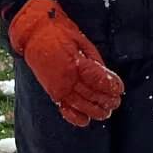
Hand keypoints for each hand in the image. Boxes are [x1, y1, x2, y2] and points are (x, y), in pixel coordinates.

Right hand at [8, 0, 123, 126]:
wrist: (33, 32)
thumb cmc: (59, 32)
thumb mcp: (82, 41)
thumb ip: (93, 60)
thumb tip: (104, 74)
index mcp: (76, 64)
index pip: (99, 80)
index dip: (111, 86)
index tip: (120, 89)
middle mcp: (67, 78)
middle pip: (91, 94)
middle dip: (106, 100)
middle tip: (116, 102)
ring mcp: (57, 86)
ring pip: (80, 104)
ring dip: (95, 110)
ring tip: (106, 113)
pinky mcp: (50, 90)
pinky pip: (63, 107)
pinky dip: (74, 116)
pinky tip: (85, 121)